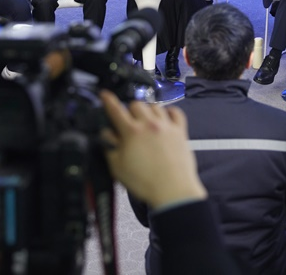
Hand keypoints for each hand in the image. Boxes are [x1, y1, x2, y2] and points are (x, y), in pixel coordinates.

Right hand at [100, 90, 205, 209]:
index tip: (104, 94)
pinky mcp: (180, 131)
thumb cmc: (145, 183)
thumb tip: (106, 134)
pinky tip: (165, 116)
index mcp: (132, 132)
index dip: (108, 100)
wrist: (173, 191)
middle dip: (129, 109)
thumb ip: (110, 147)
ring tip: (145, 120)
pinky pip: (176, 112)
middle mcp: (149, 124)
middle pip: (136, 104)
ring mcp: (167, 126)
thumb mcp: (118, 167)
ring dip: (147, 110)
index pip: (116, 110)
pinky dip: (169, 111)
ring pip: (155, 105)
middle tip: (128, 120)